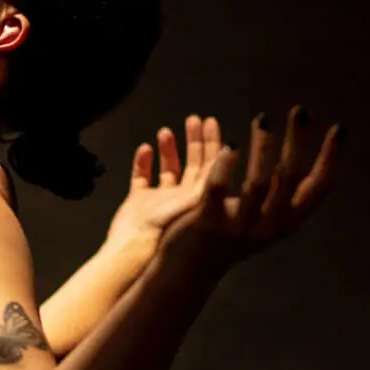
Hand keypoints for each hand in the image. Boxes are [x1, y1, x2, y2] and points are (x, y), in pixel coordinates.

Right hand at [105, 113, 228, 249]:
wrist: (136, 251)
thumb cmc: (169, 228)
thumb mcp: (199, 200)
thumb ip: (214, 175)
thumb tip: (233, 146)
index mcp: (200, 197)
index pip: (212, 164)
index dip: (213, 142)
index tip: (211, 121)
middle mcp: (183, 198)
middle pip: (192, 163)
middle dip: (193, 140)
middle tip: (193, 119)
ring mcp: (160, 200)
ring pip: (168, 169)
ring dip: (168, 149)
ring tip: (166, 130)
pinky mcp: (138, 202)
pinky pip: (141, 177)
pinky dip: (142, 162)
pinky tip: (144, 148)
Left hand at [145, 106, 342, 266]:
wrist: (189, 271)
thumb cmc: (230, 235)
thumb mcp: (263, 216)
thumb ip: (281, 192)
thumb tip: (297, 152)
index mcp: (287, 222)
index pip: (318, 187)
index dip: (332, 158)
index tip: (339, 128)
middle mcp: (269, 227)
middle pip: (289, 178)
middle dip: (298, 140)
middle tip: (299, 110)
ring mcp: (239, 227)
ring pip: (257, 182)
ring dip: (263, 146)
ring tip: (263, 119)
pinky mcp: (208, 224)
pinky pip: (218, 188)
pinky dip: (225, 163)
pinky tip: (229, 143)